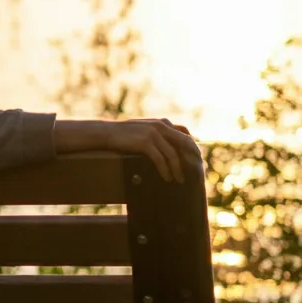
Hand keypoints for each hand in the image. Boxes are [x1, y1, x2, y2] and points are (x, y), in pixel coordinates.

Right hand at [54, 117, 203, 183]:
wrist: (107, 133)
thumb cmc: (125, 134)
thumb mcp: (144, 129)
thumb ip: (158, 132)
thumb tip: (169, 145)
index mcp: (162, 122)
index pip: (184, 133)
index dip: (192, 147)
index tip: (194, 160)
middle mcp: (160, 126)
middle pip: (183, 143)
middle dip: (190, 159)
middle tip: (193, 172)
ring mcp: (153, 134)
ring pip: (172, 154)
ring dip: (177, 169)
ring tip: (179, 180)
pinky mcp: (145, 143)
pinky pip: (160, 159)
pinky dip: (165, 170)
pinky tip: (167, 178)